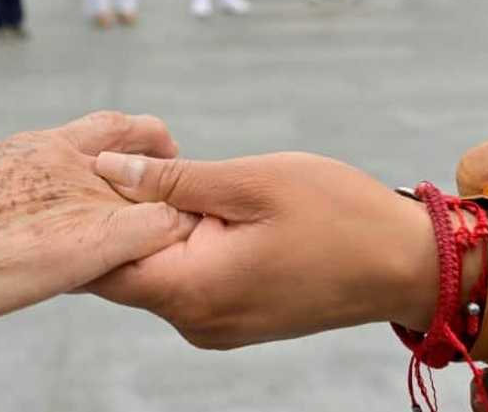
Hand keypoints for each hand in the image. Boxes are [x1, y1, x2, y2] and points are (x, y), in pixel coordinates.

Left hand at [0, 112, 197, 341]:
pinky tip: (48, 232)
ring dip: (94, 179)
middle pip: (97, 138)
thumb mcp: (76, 248)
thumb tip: (182, 221)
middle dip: (132, 153)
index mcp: (64, 153)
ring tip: (109, 211)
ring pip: (62, 165)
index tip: (185, 168)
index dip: (163, 149)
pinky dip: (59, 201)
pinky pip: (31, 189)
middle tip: (155, 173)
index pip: (131, 133)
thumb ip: (137, 229)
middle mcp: (33, 153)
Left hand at [88, 151, 444, 349]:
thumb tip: (107, 169)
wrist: (405, 264)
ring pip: (152, 274)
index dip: (85, 217)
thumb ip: (172, 181)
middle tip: (117, 160)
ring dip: (148, 229)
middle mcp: (196, 321)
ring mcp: (213, 326)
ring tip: (155, 174)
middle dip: (114, 218)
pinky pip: (182, 281)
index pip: (101, 267)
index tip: (82, 172)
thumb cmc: (337, 215)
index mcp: (193, 291)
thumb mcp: (251, 181)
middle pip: (122, 271)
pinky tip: (190, 206)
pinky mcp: (231, 318)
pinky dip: (175, 245)